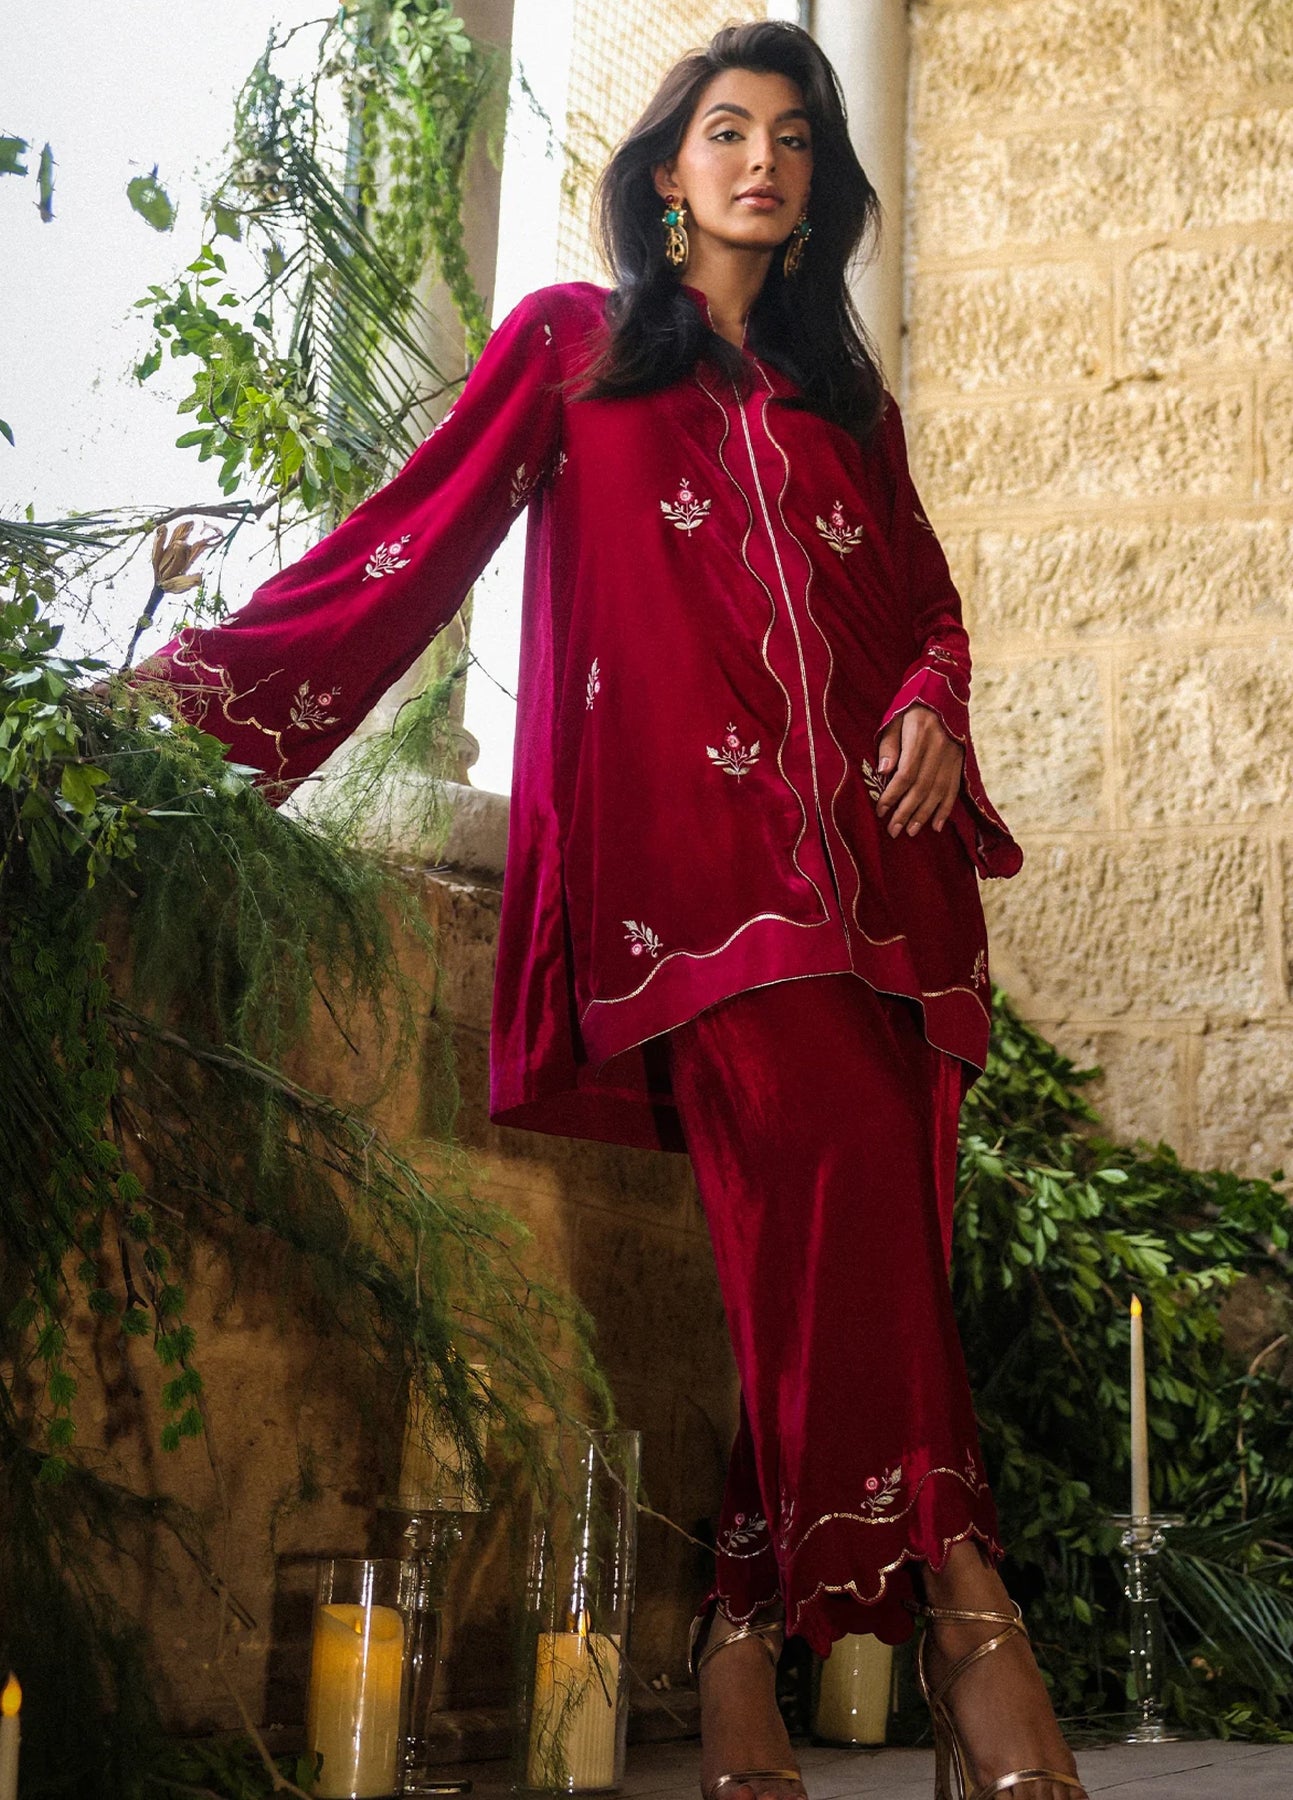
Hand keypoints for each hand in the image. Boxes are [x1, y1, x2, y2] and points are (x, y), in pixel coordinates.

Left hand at [874, 702, 963, 838]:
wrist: (944, 693)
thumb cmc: (911, 708)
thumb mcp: (894, 720)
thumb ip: (889, 746)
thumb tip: (884, 772)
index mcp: (920, 736)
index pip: (906, 774)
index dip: (893, 795)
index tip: (881, 810)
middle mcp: (939, 748)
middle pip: (922, 787)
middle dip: (906, 812)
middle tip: (894, 830)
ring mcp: (952, 756)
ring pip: (938, 791)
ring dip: (924, 815)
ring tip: (911, 831)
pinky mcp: (960, 761)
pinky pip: (953, 789)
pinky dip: (945, 809)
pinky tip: (936, 825)